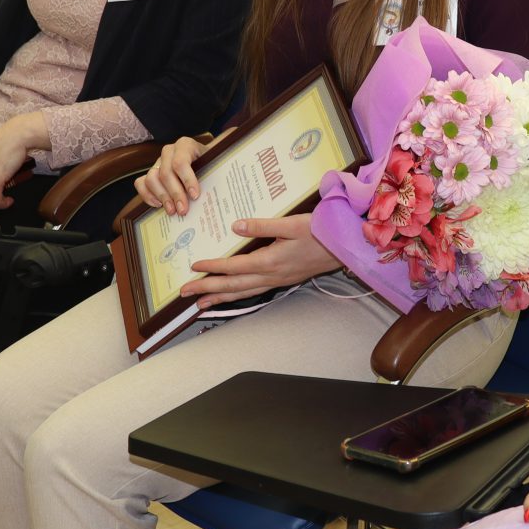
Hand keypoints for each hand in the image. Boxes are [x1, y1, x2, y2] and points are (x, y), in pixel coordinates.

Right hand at [134, 134, 212, 215]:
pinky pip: (141, 183)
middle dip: (175, 194)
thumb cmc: (211, 164)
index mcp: (185, 145)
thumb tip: (212, 195)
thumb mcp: (215, 165)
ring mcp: (158, 162)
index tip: (195, 196)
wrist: (206, 161)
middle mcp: (169, 151)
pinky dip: (147, 195)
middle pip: (165, 173)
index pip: (180, 162)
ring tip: (172, 211)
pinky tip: (158, 205)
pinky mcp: (151, 172)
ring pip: (151, 178)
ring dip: (162, 197)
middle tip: (183, 210)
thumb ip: (212, 175)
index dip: (187, 180)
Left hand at [180, 213, 337, 305]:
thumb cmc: (320, 233)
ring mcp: (276, 280)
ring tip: (201, 304)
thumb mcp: (291, 224)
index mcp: (269, 261)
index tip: (194, 267)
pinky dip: (237, 296)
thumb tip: (236, 226)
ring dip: (220, 298)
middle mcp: (270, 276)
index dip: (212, 267)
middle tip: (185, 293)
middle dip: (207, 290)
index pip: (233, 267)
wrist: (343, 248)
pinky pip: (253, 291)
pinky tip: (230, 296)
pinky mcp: (282, 280)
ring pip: (242, 293)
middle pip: (233, 286)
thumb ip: (262, 226)